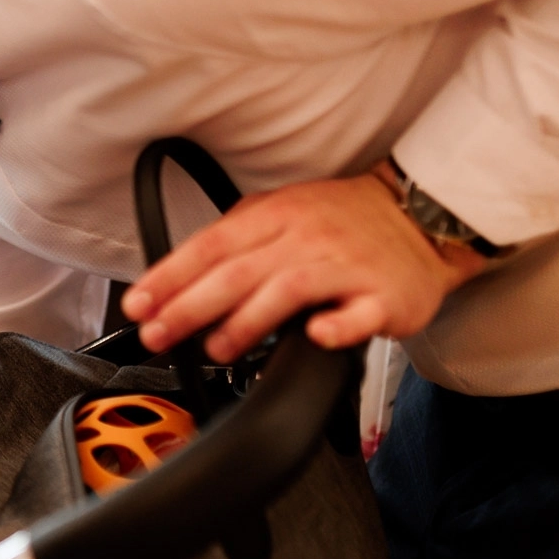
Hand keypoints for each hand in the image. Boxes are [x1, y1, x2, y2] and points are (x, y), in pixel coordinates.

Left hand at [121, 170, 485, 363]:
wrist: (420, 216)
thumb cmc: (341, 220)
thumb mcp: (281, 210)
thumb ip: (234, 238)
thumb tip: (177, 275)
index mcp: (274, 215)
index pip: (210, 246)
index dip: (170, 277)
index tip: (138, 305)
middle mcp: (306, 237)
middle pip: (238, 272)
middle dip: (189, 306)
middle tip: (158, 334)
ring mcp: (346, 266)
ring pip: (288, 291)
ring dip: (246, 323)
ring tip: (216, 348)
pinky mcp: (383, 297)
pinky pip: (358, 312)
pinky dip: (335, 326)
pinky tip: (314, 336)